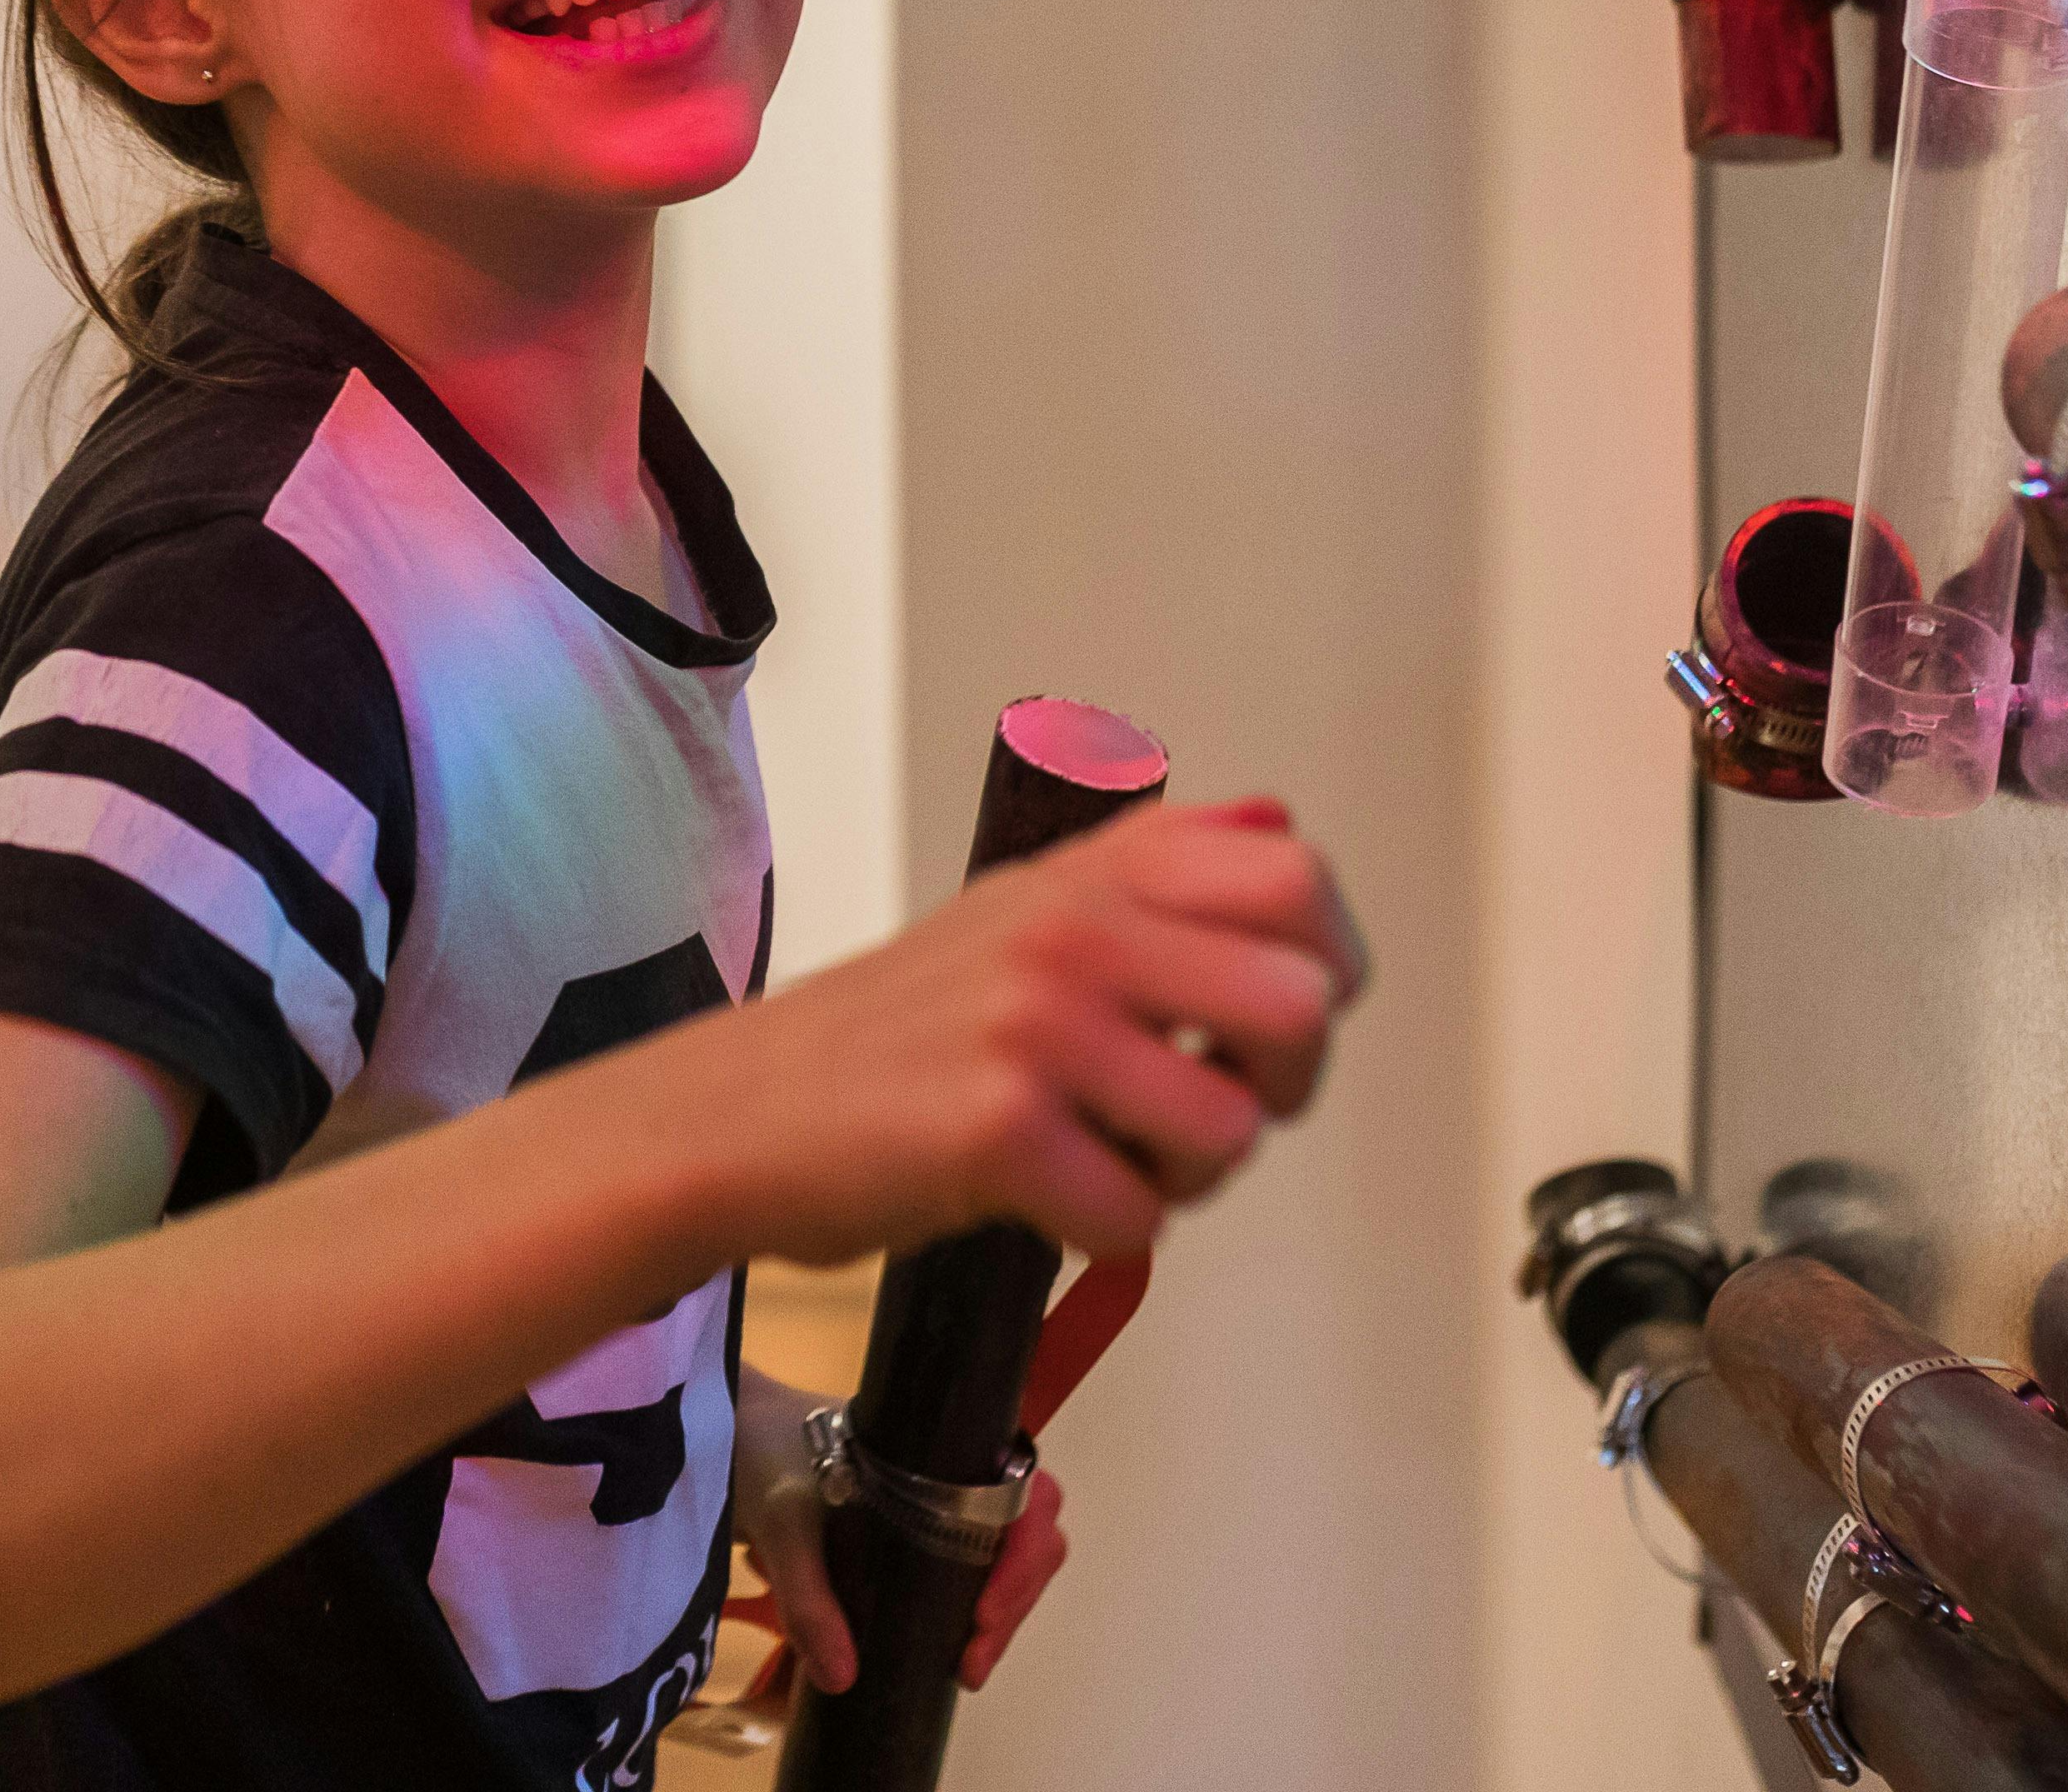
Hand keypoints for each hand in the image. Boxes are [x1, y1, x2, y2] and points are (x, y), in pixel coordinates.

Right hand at [656, 801, 1360, 1272]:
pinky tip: (1044, 1199)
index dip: (1324, 965)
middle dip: (1285, 1084)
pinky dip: (1105, 1233)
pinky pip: (1138, 1216)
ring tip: (1111, 1159)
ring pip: (1230, 1129)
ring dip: (1187, 1175)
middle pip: (1300, 1003)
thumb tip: (1284, 833)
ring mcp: (1037, 1026)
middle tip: (1213, 1103)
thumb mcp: (1025, 908)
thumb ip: (1150, 872)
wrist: (743, 1112)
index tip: (1265, 1022)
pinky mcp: (999, 1130)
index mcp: (1094, 869)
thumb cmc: (900, 1028)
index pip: (1296, 879)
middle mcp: (1075, 928)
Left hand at [707, 1361, 1074, 1731]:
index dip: (1026, 1556)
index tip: (984, 1613)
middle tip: (972, 1661)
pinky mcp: (919, 1537)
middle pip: (1028, 1536)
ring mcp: (943, 1505)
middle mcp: (957, 1473)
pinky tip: (952, 1652)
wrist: (728, 1434)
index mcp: (946, 1447)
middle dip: (1014, 1601)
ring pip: (1007, 1559)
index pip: (1029, 1493)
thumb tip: (843, 1678)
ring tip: (965, 1666)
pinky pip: (970, 1573)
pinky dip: (973, 1614)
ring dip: (1000, 1615)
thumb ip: (808, 1597)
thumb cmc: (764, 1455)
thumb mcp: (783, 1520)